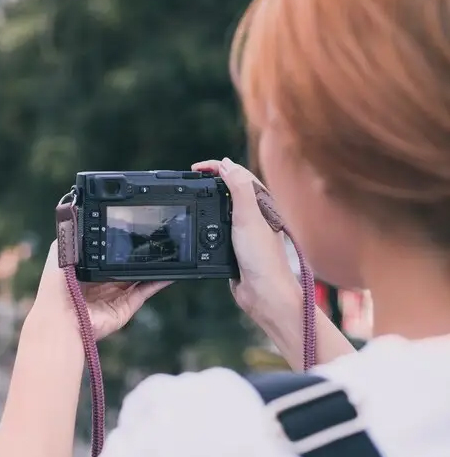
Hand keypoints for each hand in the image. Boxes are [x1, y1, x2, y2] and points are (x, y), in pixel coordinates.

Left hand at [30, 241, 169, 341]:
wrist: (63, 317)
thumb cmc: (57, 287)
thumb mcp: (60, 254)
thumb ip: (70, 237)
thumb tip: (74, 214)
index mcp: (86, 269)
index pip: (105, 253)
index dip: (117, 242)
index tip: (130, 228)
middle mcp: (101, 283)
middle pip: (123, 265)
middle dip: (135, 255)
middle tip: (150, 239)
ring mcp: (114, 296)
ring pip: (137, 278)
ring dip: (150, 267)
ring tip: (163, 252)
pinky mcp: (125, 307)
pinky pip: (144, 292)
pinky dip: (157, 282)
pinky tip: (168, 271)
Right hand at [192, 158, 300, 332]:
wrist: (263, 292)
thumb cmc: (262, 257)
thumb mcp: (248, 216)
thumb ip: (238, 188)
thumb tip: (227, 165)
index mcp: (261, 203)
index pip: (238, 174)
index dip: (216, 167)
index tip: (196, 169)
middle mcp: (255, 213)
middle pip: (232, 187)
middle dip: (212, 178)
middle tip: (193, 178)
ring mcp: (245, 229)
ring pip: (225, 206)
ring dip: (210, 196)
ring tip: (195, 194)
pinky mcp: (236, 244)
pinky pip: (220, 225)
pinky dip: (209, 218)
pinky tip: (201, 222)